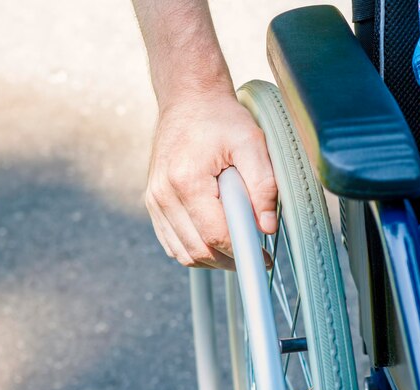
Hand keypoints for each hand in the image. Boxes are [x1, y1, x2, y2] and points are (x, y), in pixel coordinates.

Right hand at [145, 92, 277, 268]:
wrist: (189, 99)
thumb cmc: (221, 118)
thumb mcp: (252, 143)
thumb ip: (263, 185)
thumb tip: (266, 227)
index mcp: (186, 181)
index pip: (214, 235)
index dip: (243, 252)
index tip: (264, 258)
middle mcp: (163, 194)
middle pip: (197, 250)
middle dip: (230, 260)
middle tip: (256, 255)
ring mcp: (154, 200)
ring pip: (182, 252)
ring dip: (212, 259)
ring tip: (239, 248)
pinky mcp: (153, 202)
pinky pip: (171, 242)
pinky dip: (194, 250)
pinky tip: (216, 241)